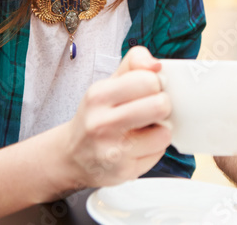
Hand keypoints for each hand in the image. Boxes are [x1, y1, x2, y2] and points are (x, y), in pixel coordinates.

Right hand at [57, 46, 171, 189]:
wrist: (72, 156)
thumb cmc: (97, 115)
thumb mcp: (109, 83)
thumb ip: (134, 63)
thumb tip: (157, 65)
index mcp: (98, 96)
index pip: (148, 80)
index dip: (155, 84)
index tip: (149, 90)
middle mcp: (101, 124)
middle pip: (160, 105)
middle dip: (162, 105)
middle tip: (152, 109)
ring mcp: (112, 151)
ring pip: (164, 133)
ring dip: (161, 130)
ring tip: (145, 129)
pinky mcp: (124, 172)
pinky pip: (159, 153)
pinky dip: (154, 148)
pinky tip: (139, 146)